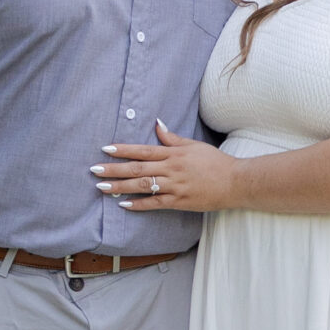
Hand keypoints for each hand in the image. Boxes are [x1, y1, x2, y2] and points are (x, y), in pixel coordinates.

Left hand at [92, 122, 240, 212]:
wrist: (235, 181)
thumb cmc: (215, 162)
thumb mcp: (193, 145)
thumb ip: (172, 138)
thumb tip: (157, 124)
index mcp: (174, 153)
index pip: (143, 150)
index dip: (123, 150)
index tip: (105, 149)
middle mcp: (171, 169)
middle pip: (138, 169)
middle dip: (114, 169)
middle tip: (94, 170)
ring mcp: (175, 186)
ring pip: (143, 186)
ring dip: (121, 187)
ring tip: (102, 187)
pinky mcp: (179, 202)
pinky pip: (155, 203)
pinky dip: (139, 204)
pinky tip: (124, 204)